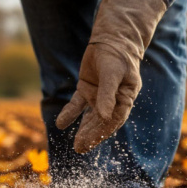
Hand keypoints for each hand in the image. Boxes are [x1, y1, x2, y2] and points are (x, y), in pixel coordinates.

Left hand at [55, 0, 167, 152]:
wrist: (111, 38)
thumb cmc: (117, 55)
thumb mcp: (112, 74)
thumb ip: (108, 95)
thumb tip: (104, 116)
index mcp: (124, 98)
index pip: (113, 120)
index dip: (102, 132)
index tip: (91, 143)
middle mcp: (112, 101)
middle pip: (101, 122)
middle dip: (91, 136)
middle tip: (80, 149)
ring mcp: (99, 97)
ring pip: (90, 118)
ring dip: (83, 130)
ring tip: (76, 145)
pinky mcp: (87, 90)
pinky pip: (77, 106)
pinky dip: (70, 114)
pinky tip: (61, 124)